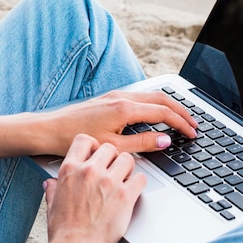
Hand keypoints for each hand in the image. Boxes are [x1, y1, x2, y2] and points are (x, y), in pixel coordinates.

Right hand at [44, 134, 145, 242]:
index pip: (85, 140)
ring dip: (128, 169)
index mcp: (70, 169)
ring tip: (125, 180)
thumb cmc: (63, 231)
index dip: (94, 145)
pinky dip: (139, 184)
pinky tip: (133, 192)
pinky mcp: (125, 195)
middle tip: (113, 170)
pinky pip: (140, 178)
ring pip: (127, 158)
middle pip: (109, 147)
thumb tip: (50, 183)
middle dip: (113, 158)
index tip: (97, 153)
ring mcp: (108, 181)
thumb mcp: (52, 204)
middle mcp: (89, 171)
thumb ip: (53, 189)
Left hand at [48, 90, 197, 155]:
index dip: (181, 123)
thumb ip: (142, 144)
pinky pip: (140, 97)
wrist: (49, 130)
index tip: (192, 133)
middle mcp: (122, 97)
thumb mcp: (113, 147)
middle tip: (194, 125)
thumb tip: (165, 140)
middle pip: (161, 99)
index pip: (163, 113)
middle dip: (181, 111)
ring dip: (168, 106)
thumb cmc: (75, 139)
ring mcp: (114, 96)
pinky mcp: (108, 99)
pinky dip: (155, 104)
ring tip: (180, 119)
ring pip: (151, 96)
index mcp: (125, 108)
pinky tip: (156, 114)